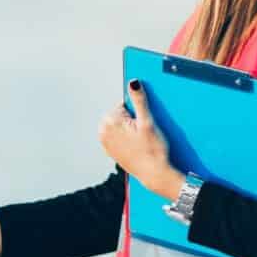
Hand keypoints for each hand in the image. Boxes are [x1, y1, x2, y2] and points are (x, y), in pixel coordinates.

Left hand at [98, 80, 182, 199]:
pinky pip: (119, 137)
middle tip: (143, 134)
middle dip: (133, 120)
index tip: (142, 124)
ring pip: (120, 126)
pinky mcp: (109, 150)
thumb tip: (133, 82)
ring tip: (140, 141)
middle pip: (121, 115)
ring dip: (129, 129)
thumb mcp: (148, 122)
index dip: (137, 112)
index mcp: (109, 121)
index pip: (124, 104)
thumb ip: (139, 100)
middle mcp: (102, 131)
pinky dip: (126, 138)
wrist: (154, 174)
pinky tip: (136, 147)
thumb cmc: (152, 150)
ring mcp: (104, 142)